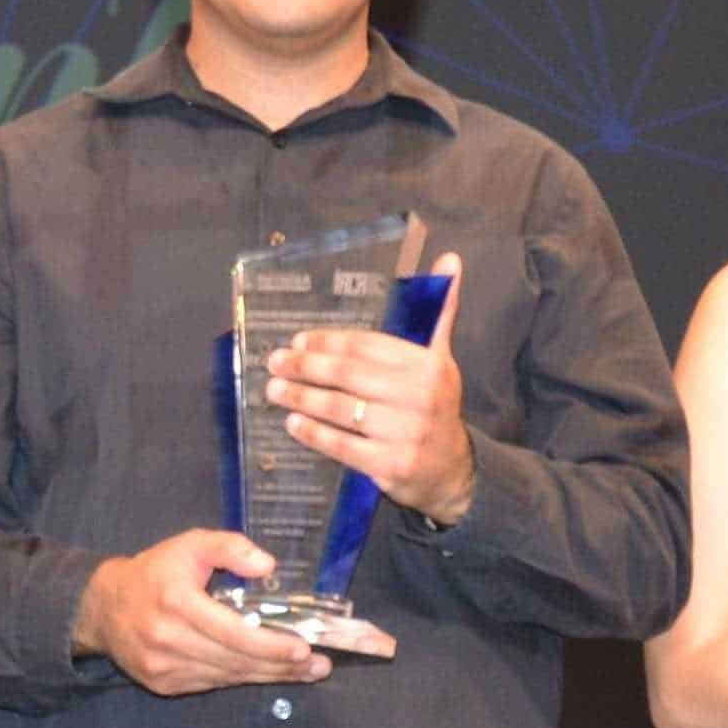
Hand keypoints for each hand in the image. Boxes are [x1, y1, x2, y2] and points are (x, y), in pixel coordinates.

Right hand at [74, 528, 352, 691]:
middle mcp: (168, 640)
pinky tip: (268, 673)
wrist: (104, 608)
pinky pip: (213, 683)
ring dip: (269, 676)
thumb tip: (268, 567)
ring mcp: (164, 668)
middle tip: (317, 665)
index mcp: (176, 602)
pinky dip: (242, 678)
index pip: (233, 632)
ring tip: (304, 672)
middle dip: (281, 665)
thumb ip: (229, 547)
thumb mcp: (190, 544)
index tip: (304, 648)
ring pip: (228, 677)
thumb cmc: (155, 572)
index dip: (271, 645)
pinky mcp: (164, 685)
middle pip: (236, 660)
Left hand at [262, 261, 472, 524]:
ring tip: (275, 390)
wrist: (452, 469)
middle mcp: (420, 397)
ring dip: (302, 397)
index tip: (300, 339)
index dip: (329, 341)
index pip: (368, 346)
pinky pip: (342, 445)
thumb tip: (450, 258)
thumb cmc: (434, 407)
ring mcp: (405, 433)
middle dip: (306, 366)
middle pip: (349, 375)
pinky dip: (314, 433)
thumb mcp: (441, 359)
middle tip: (277, 362)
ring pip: (342, 409)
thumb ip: (439, 312)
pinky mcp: (391, 466)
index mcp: (429, 365)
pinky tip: (293, 422)